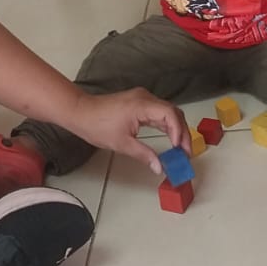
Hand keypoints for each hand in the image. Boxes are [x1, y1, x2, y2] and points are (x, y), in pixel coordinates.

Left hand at [69, 87, 189, 173]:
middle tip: (186, 152)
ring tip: (180, 149)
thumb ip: (144, 155)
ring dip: (176, 129)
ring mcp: (142, 99)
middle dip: (182, 132)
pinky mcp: (139, 103)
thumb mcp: (122, 144)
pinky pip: (158, 112)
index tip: (179, 148)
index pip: (170, 114)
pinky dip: (166, 125)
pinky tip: (169, 139)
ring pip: (168, 112)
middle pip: (173, 112)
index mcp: (142, 105)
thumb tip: (159, 167)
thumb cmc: (97, 125)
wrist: (80, 112)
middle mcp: (145, 98)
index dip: (178, 131)